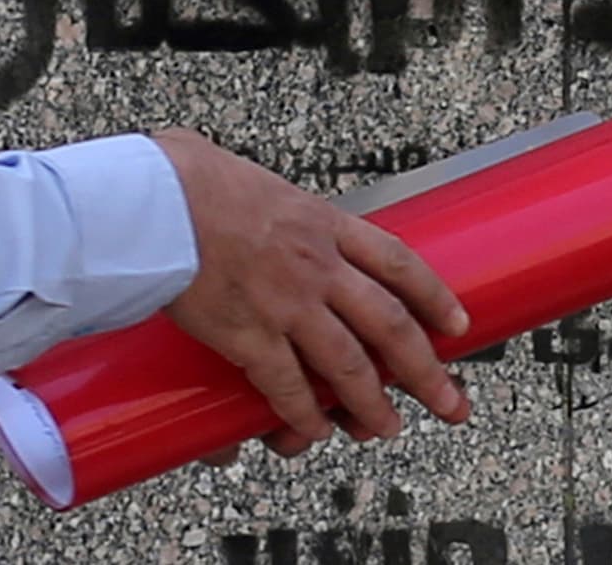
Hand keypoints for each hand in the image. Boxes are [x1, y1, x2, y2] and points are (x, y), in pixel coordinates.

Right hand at [152, 128, 471, 448]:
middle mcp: (317, 266)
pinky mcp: (248, 335)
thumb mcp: (259, 183)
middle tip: (450, 402)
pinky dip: (303, 415)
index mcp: (324, 223)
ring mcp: (286, 304)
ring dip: (371, 405)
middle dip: (427, 371)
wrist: (154, 199)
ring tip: (385, 430)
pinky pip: (287, 387)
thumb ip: (278, 209)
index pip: (400, 263)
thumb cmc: (191, 179)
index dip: (434, 297)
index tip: (458, 324)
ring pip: (348, 366)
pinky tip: (313, 432)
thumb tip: (267, 208)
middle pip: (391, 325)